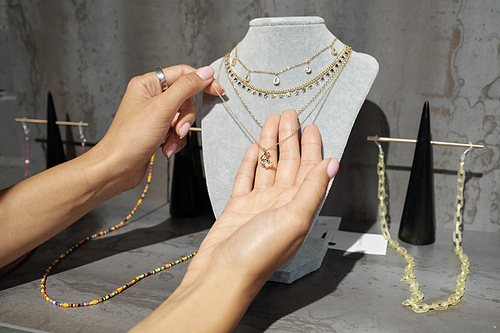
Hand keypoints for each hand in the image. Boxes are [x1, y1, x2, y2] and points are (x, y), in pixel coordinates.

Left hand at [93, 65, 223, 190]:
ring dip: (179, 132)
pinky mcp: (157, 131)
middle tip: (179, 128)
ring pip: (182, 117)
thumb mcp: (163, 108)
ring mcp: (154, 115)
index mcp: (148, 84)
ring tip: (168, 141)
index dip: (201, 82)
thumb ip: (187, 87)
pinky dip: (174, 141)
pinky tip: (165, 148)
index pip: (183, 74)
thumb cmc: (130, 138)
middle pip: (185, 98)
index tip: (217, 91)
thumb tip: (205, 73)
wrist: (117, 168)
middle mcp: (150, 97)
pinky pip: (177, 131)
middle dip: (185, 117)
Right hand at [131, 109, 338, 331]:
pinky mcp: (238, 206)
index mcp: (298, 206)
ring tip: (271, 122)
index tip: (311, 125)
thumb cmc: (259, 253)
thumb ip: (312, 189)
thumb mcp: (294, 219)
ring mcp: (258, 204)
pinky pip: (246, 178)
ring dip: (270, 144)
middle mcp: (281, 203)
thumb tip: (332, 164)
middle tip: (289, 114)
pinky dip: (251, 162)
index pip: (309, 169)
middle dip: (290, 138)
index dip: (311, 147)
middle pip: (288, 163)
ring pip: (267, 166)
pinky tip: (255, 148)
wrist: (222, 274)